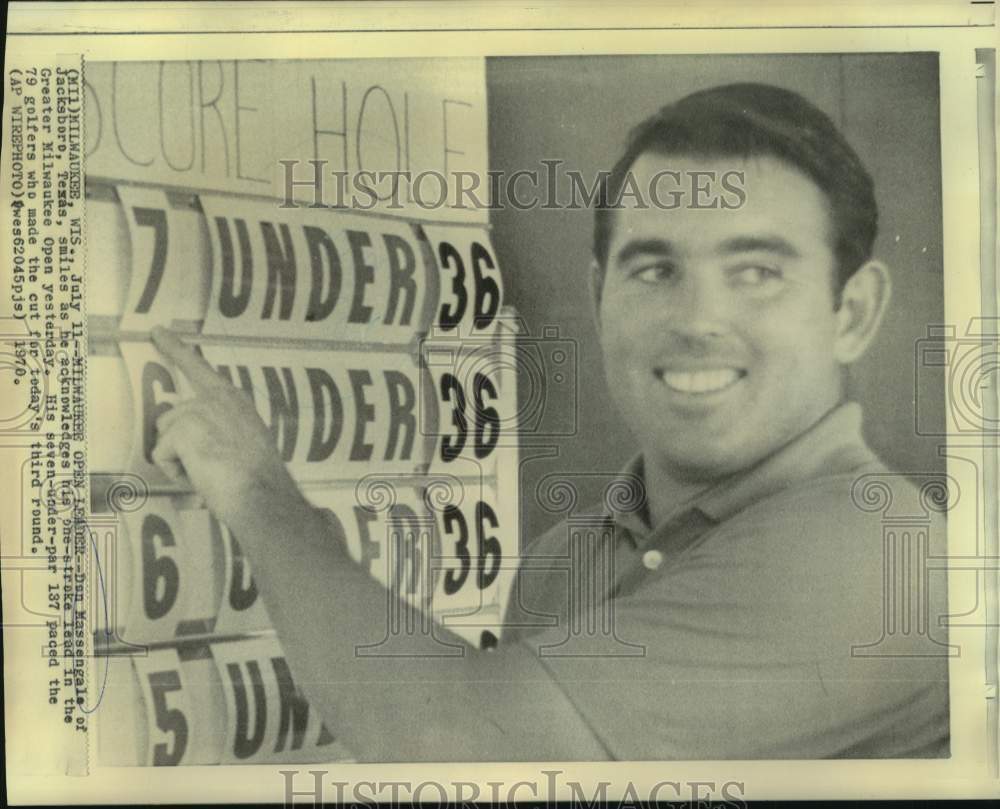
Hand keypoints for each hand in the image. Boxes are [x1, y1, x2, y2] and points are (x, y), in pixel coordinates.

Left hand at [149, 326, 306, 529]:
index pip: (199, 367)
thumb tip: (194, 440)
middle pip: (171, 418)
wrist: (263, 495)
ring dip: (178, 459)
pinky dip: (175, 470)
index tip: (158, 331)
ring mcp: (200, 410)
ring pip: (164, 436)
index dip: (175, 348)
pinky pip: (162, 453)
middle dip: (179, 446)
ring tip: (208, 471)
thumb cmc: (258, 480)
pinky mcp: (186, 428)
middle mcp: (218, 398)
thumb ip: (221, 428)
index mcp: (234, 399)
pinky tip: (201, 475)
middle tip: (210, 467)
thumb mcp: (245, 441)